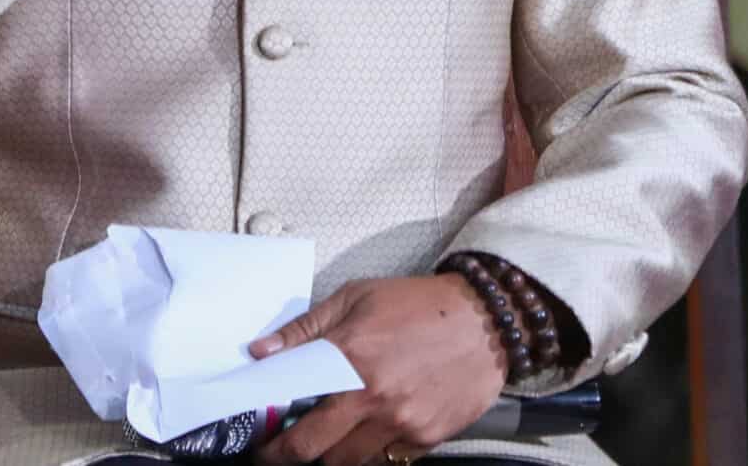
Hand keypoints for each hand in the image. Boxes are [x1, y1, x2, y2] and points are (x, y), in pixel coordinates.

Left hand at [247, 275, 504, 464]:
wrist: (486, 320)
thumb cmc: (418, 304)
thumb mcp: (355, 297)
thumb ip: (305, 328)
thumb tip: (261, 351)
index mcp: (350, 359)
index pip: (296, 414)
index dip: (273, 440)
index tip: (262, 443)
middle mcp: (375, 398)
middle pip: (317, 452)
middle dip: (291, 458)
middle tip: (280, 454)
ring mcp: (403, 423)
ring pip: (350, 462)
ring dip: (331, 457)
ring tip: (324, 441)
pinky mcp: (428, 438)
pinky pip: (388, 459)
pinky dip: (372, 452)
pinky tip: (368, 433)